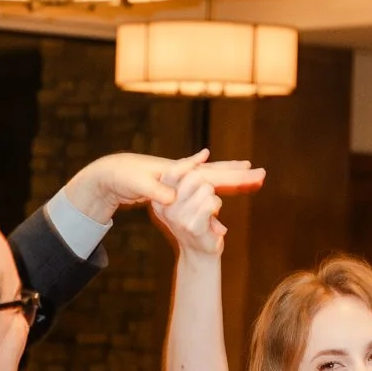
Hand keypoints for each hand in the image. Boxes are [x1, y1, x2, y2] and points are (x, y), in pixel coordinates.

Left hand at [61, 147, 264, 226]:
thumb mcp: (138, 185)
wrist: (112, 172)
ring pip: (211, 178)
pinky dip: (213, 191)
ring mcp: (180, 178)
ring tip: (247, 176)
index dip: (229, 176)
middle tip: (260, 173)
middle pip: (216, 172)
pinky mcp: (176, 186)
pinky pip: (201, 189)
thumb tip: (172, 198)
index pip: (208, 174)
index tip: (249, 173)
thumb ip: (156, 190)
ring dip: (229, 179)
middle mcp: (182, 172)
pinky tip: (218, 198)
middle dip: (237, 174)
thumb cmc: (123, 176)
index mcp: (177, 171)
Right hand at [158, 160, 227, 261]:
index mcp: (161, 199)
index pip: (174, 171)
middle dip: (206, 182)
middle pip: (193, 177)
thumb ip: (190, 180)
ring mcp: (178, 217)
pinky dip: (216, 207)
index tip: (206, 154)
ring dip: (213, 197)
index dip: (190, 162)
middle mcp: (166, 207)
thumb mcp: (188, 200)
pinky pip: (211, 203)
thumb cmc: (196, 222)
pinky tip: (213, 219)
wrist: (200, 254)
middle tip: (209, 195)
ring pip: (205, 188)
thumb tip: (204, 154)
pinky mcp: (192, 226)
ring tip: (210, 211)